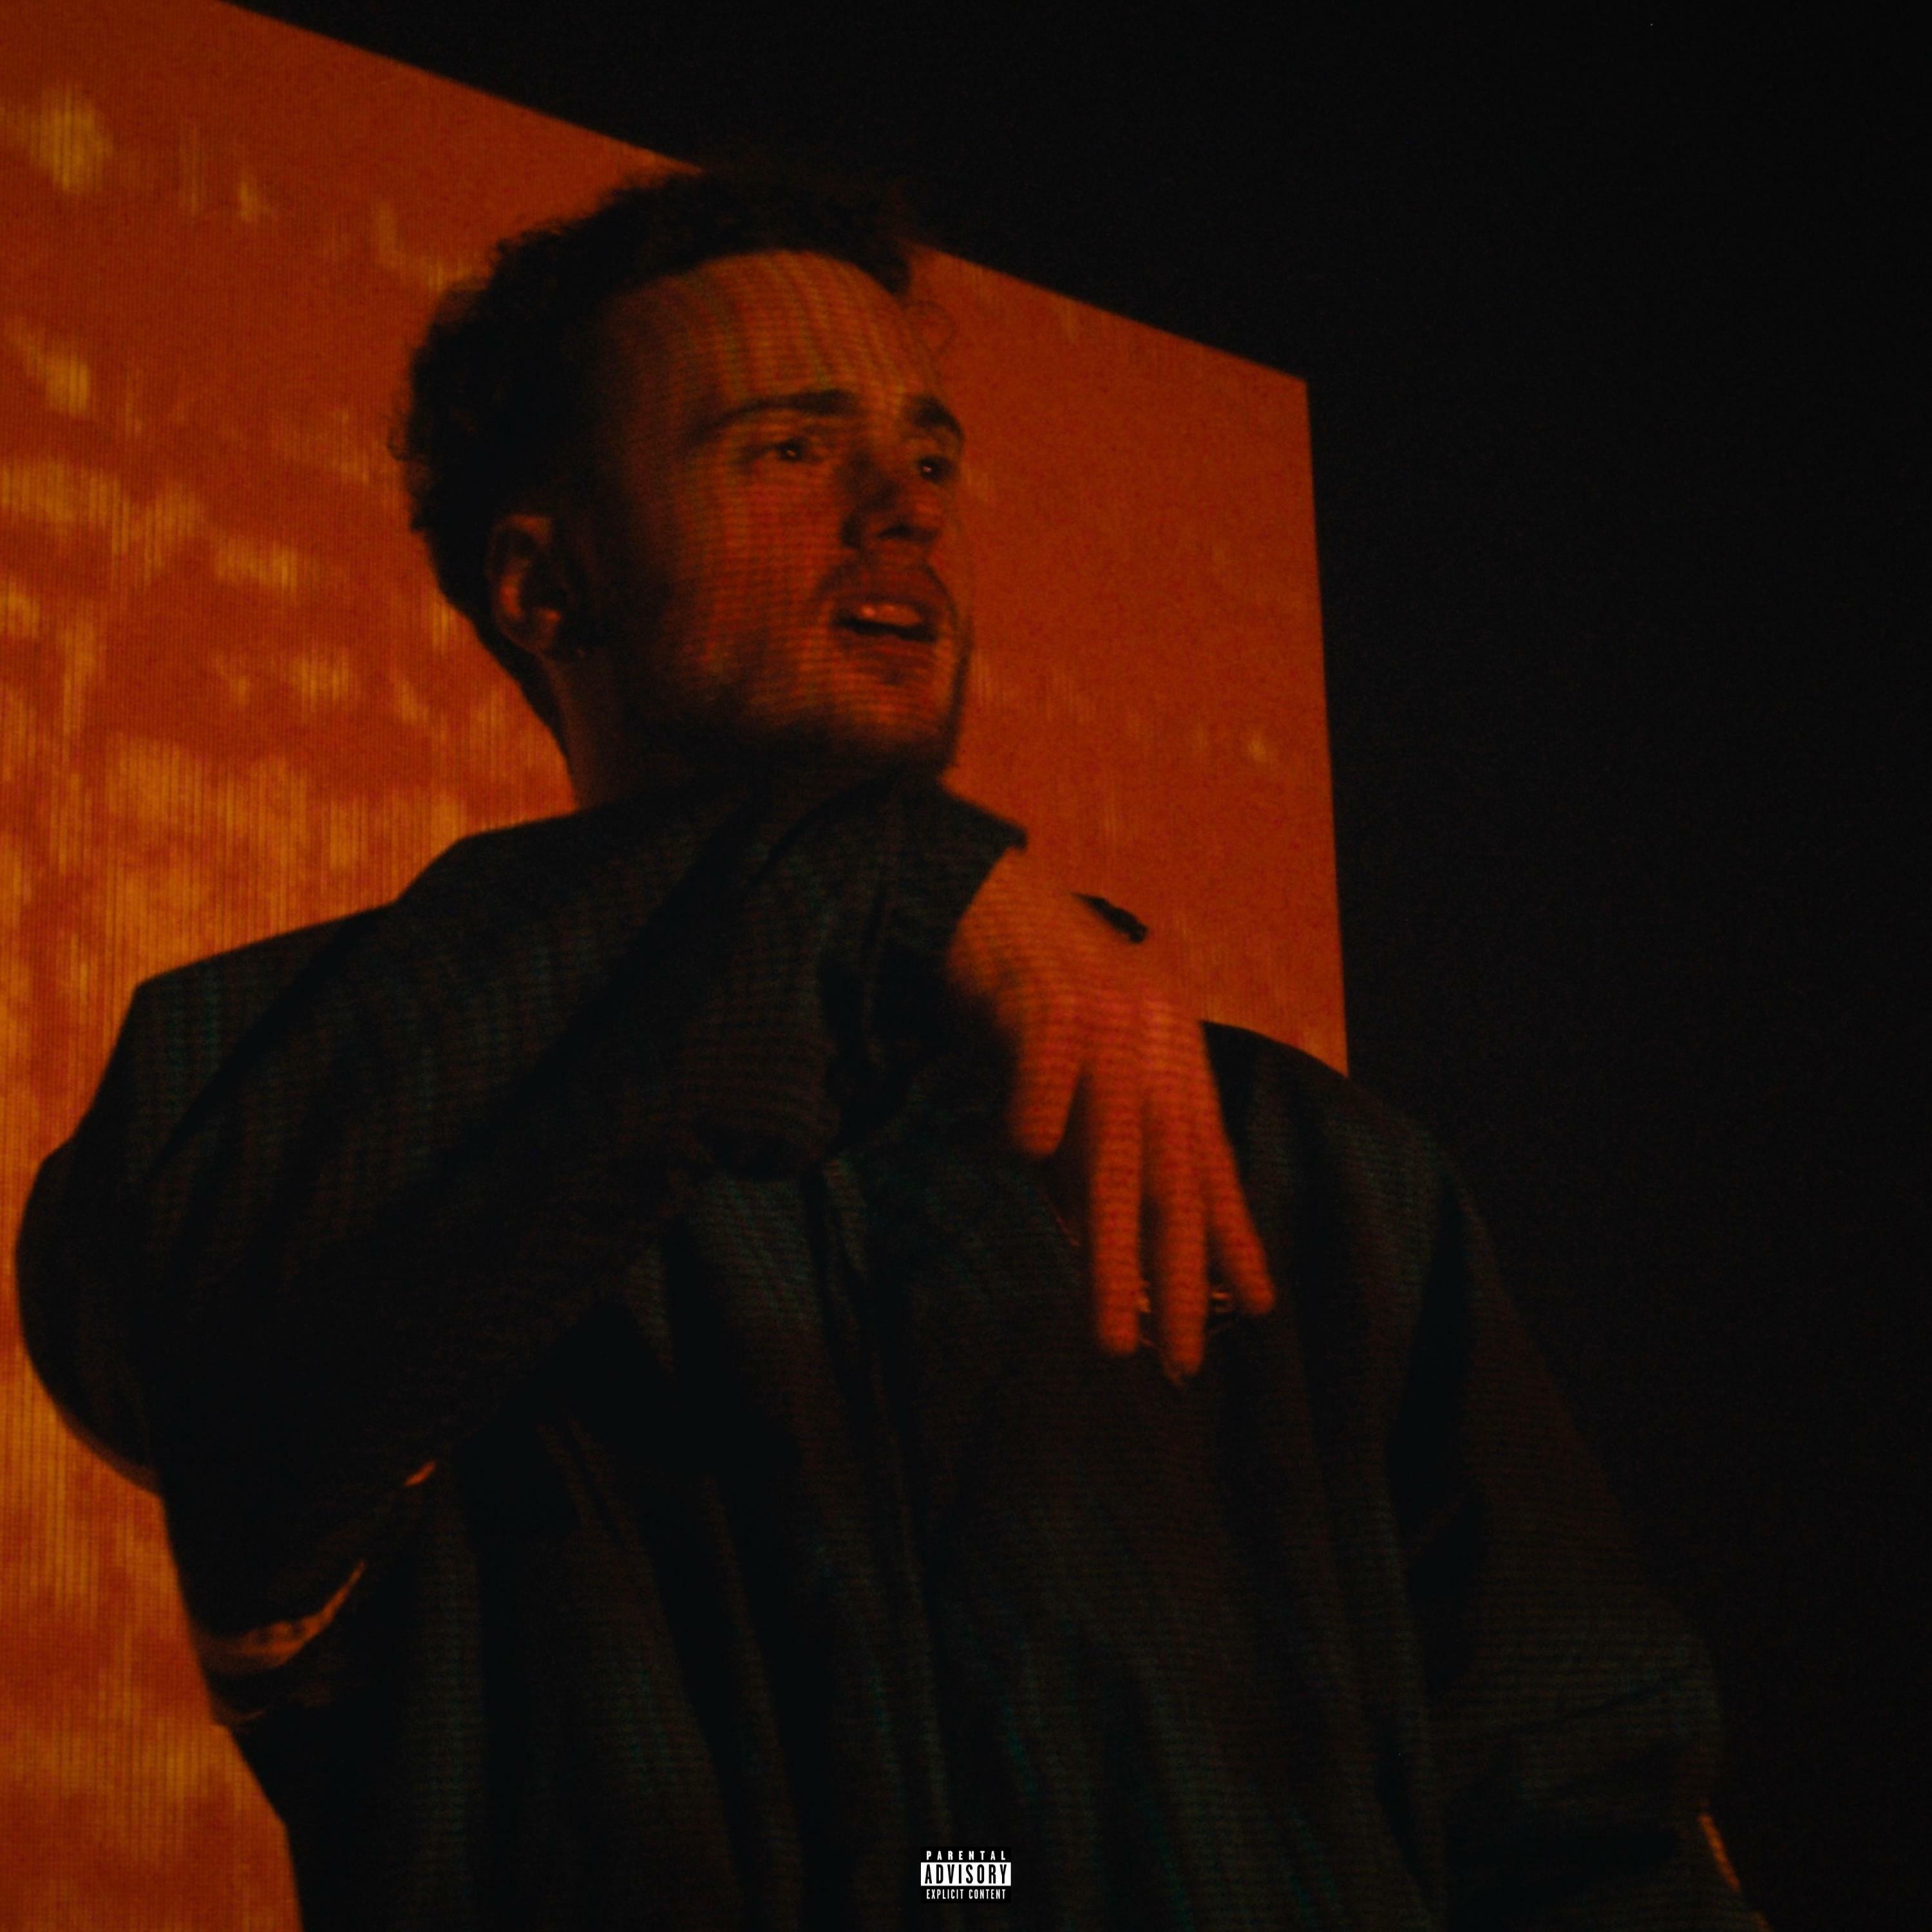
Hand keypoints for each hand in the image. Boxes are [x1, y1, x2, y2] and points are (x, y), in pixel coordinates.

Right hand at [944, 849, 1274, 1376]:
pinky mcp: (1044, 993)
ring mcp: (1102, 1016)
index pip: (1208, 1161)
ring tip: (1113, 1332)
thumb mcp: (1077, 1071)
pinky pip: (1042, 1067)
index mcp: (1169, 1054)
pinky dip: (1034, 1111)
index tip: (1253, 1308)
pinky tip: (1020, 1151)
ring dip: (1113, 1244)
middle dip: (1179, 1272)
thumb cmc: (1023, 990)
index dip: (1231, 1235)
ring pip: (1114, 1145)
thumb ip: (1087, 1149)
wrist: (977, 888)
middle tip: (1184, 1358)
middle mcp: (1151, 1039)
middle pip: (1170, 1172)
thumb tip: (1094, 1240)